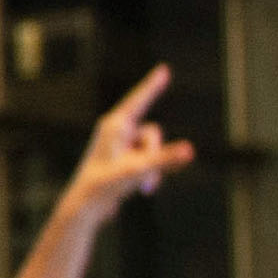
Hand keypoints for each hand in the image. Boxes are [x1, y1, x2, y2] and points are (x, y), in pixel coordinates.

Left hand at [56, 64, 196, 226]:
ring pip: (152, 148)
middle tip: (145, 176)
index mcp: (114, 125)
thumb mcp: (139, 170)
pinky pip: (148, 159)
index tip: (164, 69)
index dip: (152, 85)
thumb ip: (165, 159)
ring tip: (144, 187)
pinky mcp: (124, 159)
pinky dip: (150, 172)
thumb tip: (190, 150)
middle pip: (153, 132)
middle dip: (156, 154)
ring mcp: (120, 145)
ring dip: (153, 167)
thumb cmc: (105, 185)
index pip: (138, 100)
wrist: (86, 207)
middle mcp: (116, 131)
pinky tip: (143, 189)